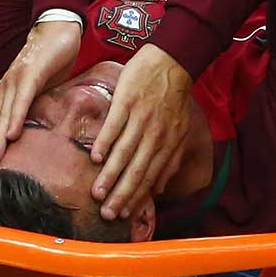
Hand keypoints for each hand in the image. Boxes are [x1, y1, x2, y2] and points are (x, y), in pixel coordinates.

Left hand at [0, 17, 80, 169]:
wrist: (58, 28)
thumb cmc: (50, 59)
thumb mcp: (41, 89)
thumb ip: (34, 106)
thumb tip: (33, 128)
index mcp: (8, 92)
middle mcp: (6, 87)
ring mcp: (16, 80)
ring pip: (4, 115)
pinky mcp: (30, 74)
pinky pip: (21, 101)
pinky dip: (15, 118)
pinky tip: (12, 135)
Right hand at [92, 43, 194, 219]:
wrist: (171, 61)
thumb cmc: (173, 99)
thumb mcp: (180, 131)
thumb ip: (169, 160)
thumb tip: (158, 189)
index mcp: (168, 143)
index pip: (151, 176)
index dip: (137, 198)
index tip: (123, 214)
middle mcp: (155, 134)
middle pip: (137, 170)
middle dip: (122, 195)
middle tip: (106, 214)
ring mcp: (141, 118)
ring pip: (125, 152)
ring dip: (111, 175)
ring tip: (97, 193)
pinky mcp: (128, 102)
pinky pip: (115, 126)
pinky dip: (105, 142)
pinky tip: (95, 158)